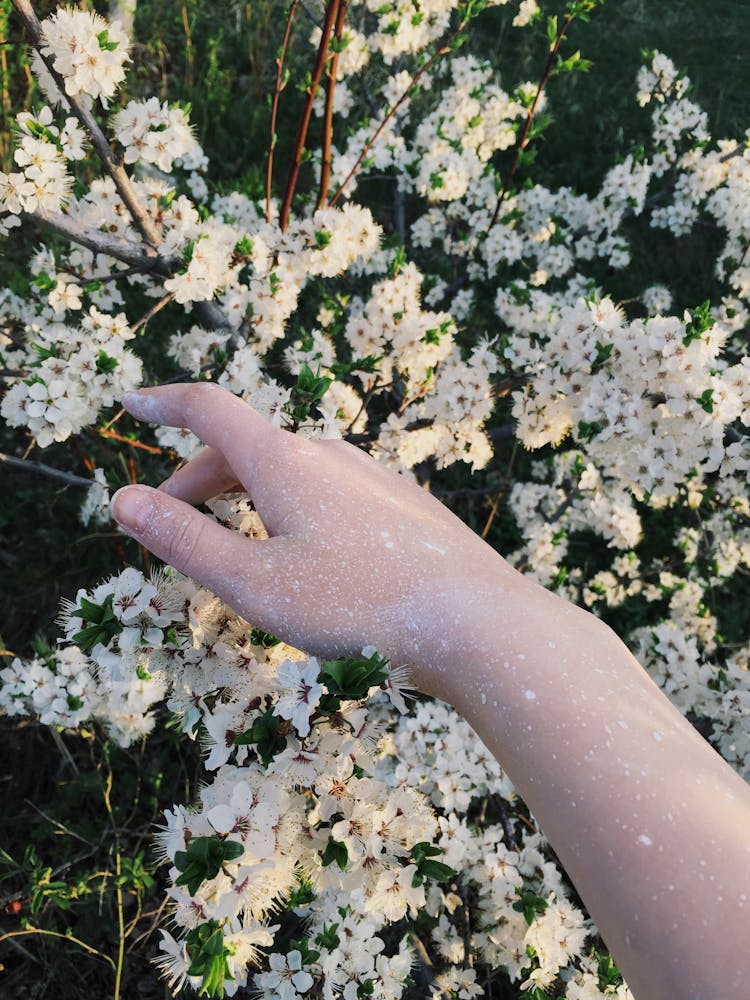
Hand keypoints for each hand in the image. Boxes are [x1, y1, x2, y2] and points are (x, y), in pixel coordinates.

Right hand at [111, 382, 515, 696]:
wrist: (473, 619)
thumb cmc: (356, 604)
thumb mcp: (253, 582)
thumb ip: (185, 540)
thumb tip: (122, 501)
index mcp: (284, 460)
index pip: (209, 409)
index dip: (164, 403)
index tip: (132, 401)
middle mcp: (327, 453)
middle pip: (247, 448)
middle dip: (199, 479)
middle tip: (172, 522)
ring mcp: (370, 474)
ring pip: (290, 473)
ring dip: (247, 497)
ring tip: (235, 544)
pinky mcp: (400, 502)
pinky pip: (329, 492)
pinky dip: (292, 509)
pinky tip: (305, 555)